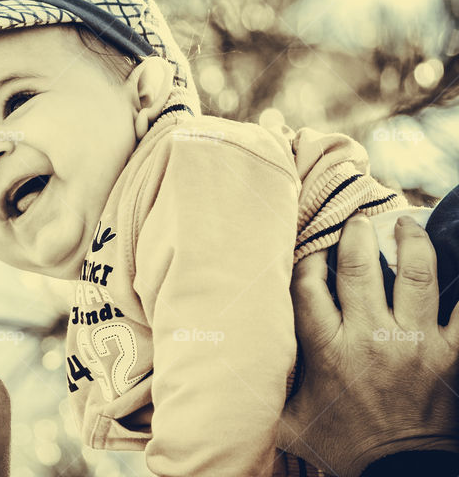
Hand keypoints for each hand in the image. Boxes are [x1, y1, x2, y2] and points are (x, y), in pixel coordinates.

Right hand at [277, 215, 458, 476]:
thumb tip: (235, 378)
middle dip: (356, 234)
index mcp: (326, 348)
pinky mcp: (450, 353)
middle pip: (359, 266)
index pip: (309, 285)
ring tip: (404, 226)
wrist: (400, 472)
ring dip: (409, 241)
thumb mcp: (293, 421)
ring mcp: (413, 341)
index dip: (309, 259)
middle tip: (358, 220)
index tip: (314, 249)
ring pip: (415, 274)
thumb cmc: (345, 446)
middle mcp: (368, 336)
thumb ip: (270, 391)